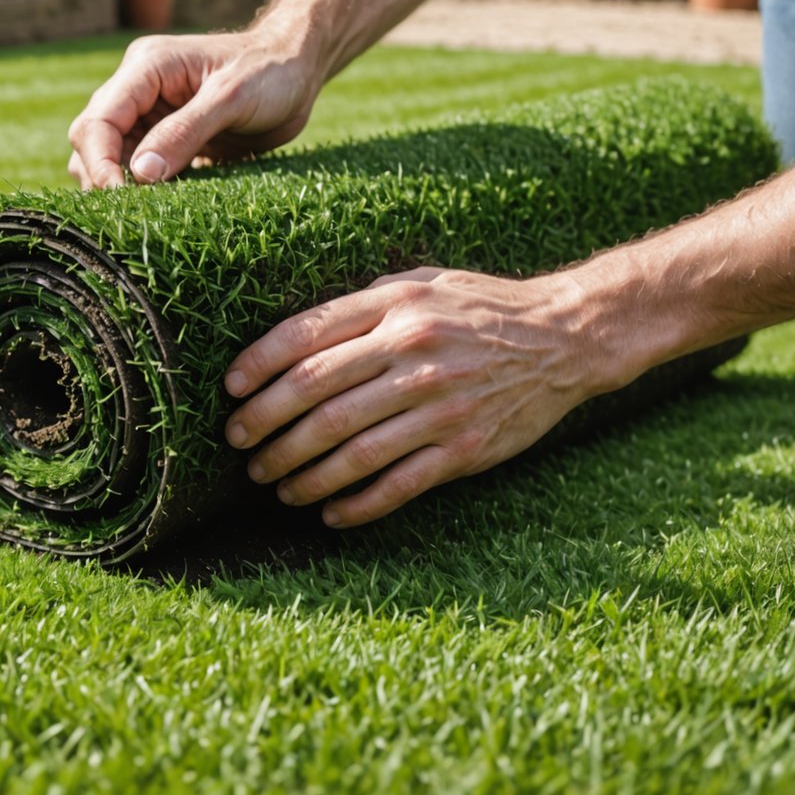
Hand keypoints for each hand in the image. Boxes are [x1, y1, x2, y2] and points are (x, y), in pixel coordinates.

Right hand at [67, 28, 320, 188]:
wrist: (299, 70)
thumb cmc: (270, 72)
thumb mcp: (230, 99)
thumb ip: (184, 132)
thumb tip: (139, 174)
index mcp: (146, 69)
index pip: (98, 120)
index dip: (100, 163)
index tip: (120, 197)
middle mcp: (141, 92)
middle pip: (94, 141)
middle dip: (103, 178)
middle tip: (132, 213)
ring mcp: (154, 117)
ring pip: (114, 159)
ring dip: (123, 188)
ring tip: (147, 214)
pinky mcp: (171, 141)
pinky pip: (145, 171)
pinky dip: (148, 192)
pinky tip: (164, 209)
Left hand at [223, 267, 609, 527]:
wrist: (564, 338)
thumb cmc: (480, 306)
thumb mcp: (422, 282)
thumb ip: (362, 305)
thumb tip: (294, 339)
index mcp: (395, 306)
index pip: (304, 336)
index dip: (257, 365)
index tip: (231, 390)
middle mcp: (413, 352)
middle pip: (314, 395)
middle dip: (264, 424)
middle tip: (239, 444)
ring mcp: (439, 405)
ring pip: (347, 448)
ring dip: (299, 471)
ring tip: (273, 483)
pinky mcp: (463, 449)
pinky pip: (396, 485)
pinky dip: (355, 504)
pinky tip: (328, 512)